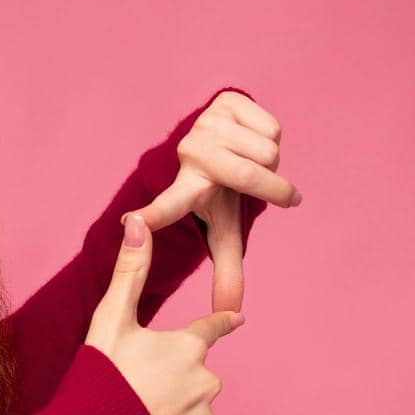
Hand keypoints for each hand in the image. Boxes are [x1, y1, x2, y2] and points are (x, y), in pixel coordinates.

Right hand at [85, 215, 243, 414]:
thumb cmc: (100, 374)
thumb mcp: (111, 319)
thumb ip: (129, 272)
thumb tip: (136, 221)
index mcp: (189, 347)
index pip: (213, 328)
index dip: (220, 323)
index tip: (235, 318)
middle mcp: (206, 381)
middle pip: (194, 373)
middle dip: (172, 378)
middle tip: (136, 387)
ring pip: (191, 407)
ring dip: (170, 409)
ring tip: (136, 414)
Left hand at [120, 90, 298, 313]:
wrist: (229, 139)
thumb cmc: (224, 191)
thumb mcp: (225, 229)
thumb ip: (228, 270)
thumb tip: (233, 314)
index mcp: (186, 190)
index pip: (168, 206)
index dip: (153, 215)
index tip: (129, 223)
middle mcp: (190, 153)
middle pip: (248, 176)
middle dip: (275, 189)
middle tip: (285, 197)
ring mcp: (206, 123)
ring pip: (266, 150)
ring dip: (273, 161)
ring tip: (254, 162)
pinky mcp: (226, 100)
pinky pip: (271, 127)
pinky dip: (274, 138)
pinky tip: (254, 138)